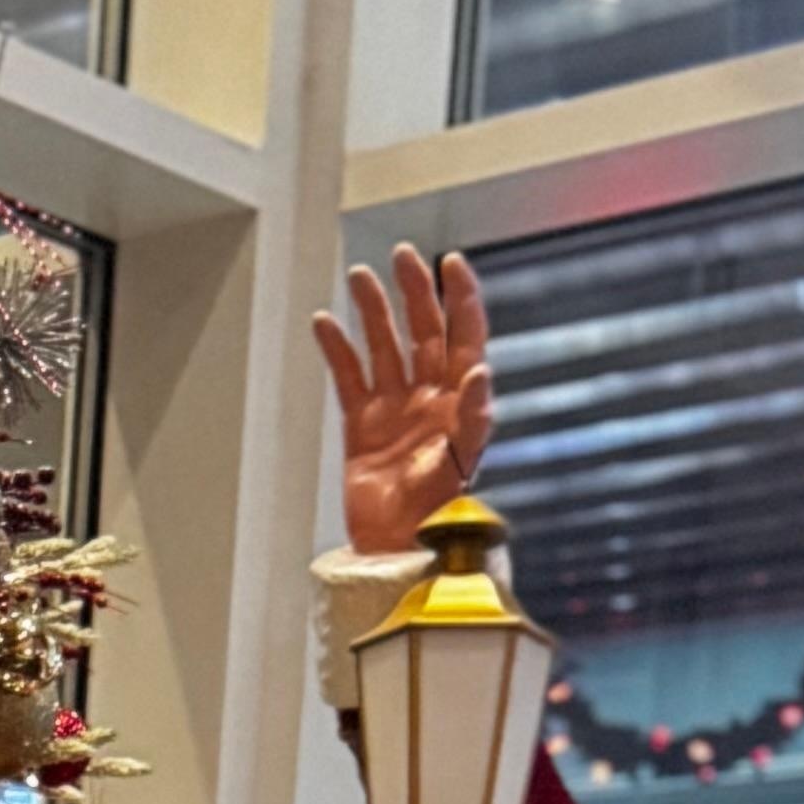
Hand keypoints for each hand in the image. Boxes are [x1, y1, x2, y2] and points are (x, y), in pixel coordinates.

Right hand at [311, 245, 493, 552]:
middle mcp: (429, 395)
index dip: (459, 298)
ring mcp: (393, 407)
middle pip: (422, 330)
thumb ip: (473, 415)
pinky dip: (337, 350)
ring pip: (383, 346)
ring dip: (374, 311)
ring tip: (360, 277)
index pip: (464, 334)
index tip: (449, 263)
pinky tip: (324, 323)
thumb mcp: (462, 460)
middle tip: (401, 257)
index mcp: (460, 398)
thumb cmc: (437, 509)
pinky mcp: (361, 425)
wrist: (396, 545)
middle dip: (414, 292)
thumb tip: (478, 371)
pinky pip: (348, 378)